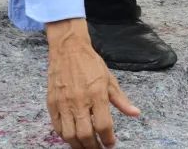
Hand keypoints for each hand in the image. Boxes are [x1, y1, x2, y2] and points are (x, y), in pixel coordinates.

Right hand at [45, 19, 139, 148]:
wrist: (68, 49)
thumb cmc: (91, 64)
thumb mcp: (110, 79)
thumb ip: (121, 100)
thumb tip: (135, 113)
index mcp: (97, 94)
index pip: (103, 125)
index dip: (108, 138)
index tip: (111, 144)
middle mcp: (79, 101)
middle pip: (85, 134)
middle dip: (93, 146)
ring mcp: (63, 103)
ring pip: (69, 134)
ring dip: (78, 145)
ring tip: (86, 147)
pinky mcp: (52, 103)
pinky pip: (57, 127)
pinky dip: (64, 136)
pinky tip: (72, 137)